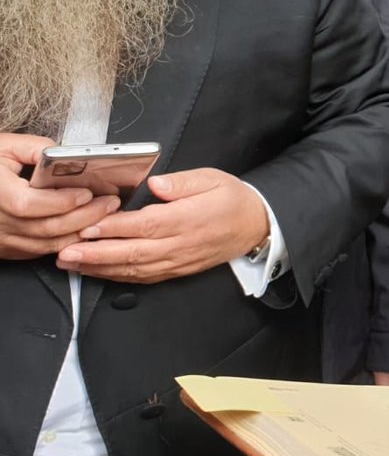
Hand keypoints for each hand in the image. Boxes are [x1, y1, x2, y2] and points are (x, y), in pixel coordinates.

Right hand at [0, 133, 122, 259]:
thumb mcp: (5, 145)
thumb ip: (37, 148)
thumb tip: (67, 157)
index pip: (30, 204)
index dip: (62, 201)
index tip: (87, 193)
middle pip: (46, 228)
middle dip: (85, 217)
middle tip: (109, 203)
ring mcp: (0, 238)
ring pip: (47, 244)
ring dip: (80, 232)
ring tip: (104, 216)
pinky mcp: (6, 247)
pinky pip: (40, 250)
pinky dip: (66, 242)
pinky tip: (84, 229)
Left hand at [54, 168, 268, 283]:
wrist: (256, 226)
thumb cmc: (232, 200)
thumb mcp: (212, 178)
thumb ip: (183, 181)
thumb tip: (157, 185)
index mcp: (188, 219)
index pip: (145, 226)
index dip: (114, 228)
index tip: (87, 227)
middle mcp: (181, 244)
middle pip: (133, 253)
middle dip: (96, 254)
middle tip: (65, 252)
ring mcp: (178, 261)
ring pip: (134, 269)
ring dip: (100, 268)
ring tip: (70, 263)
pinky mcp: (176, 270)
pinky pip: (143, 277)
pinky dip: (117, 276)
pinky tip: (97, 271)